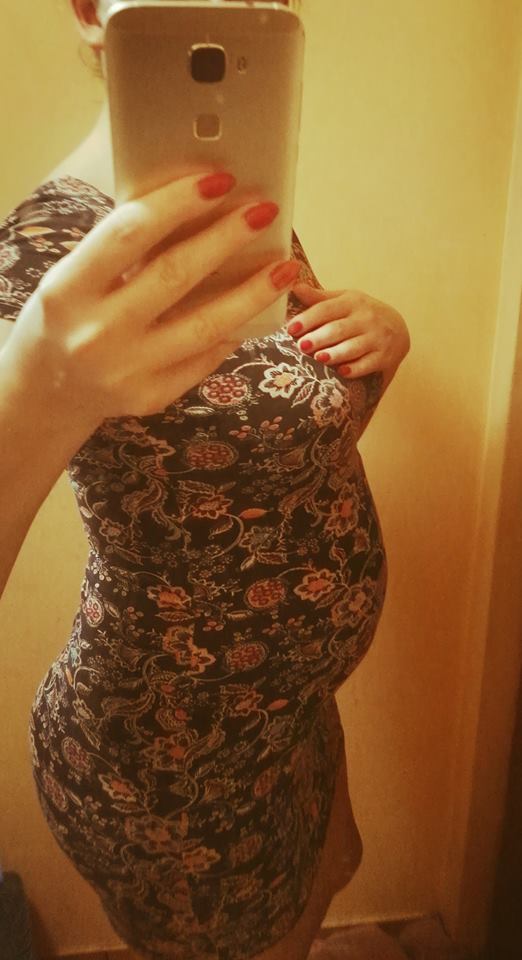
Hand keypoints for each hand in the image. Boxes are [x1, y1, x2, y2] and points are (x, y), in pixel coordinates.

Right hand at [4, 171, 299, 428]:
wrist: (49, 391)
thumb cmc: (67, 317)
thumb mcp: (74, 278)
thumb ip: (120, 251)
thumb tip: (197, 209)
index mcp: (69, 289)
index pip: (130, 233)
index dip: (179, 201)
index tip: (220, 179)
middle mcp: (97, 333)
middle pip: (176, 275)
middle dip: (227, 238)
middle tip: (264, 211)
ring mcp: (126, 371)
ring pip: (205, 325)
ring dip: (252, 292)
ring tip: (285, 267)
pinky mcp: (151, 397)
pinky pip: (203, 358)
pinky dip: (231, 331)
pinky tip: (254, 308)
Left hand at [288, 282, 409, 389]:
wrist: (397, 327)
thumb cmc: (361, 314)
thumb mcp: (344, 301)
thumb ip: (319, 298)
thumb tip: (294, 287)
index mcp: (352, 302)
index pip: (327, 309)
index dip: (308, 318)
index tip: (291, 328)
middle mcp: (366, 318)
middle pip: (339, 329)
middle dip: (319, 338)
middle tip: (302, 346)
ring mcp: (377, 338)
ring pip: (354, 347)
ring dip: (335, 354)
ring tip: (318, 358)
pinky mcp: (384, 356)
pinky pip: (368, 364)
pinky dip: (355, 369)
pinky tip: (342, 372)